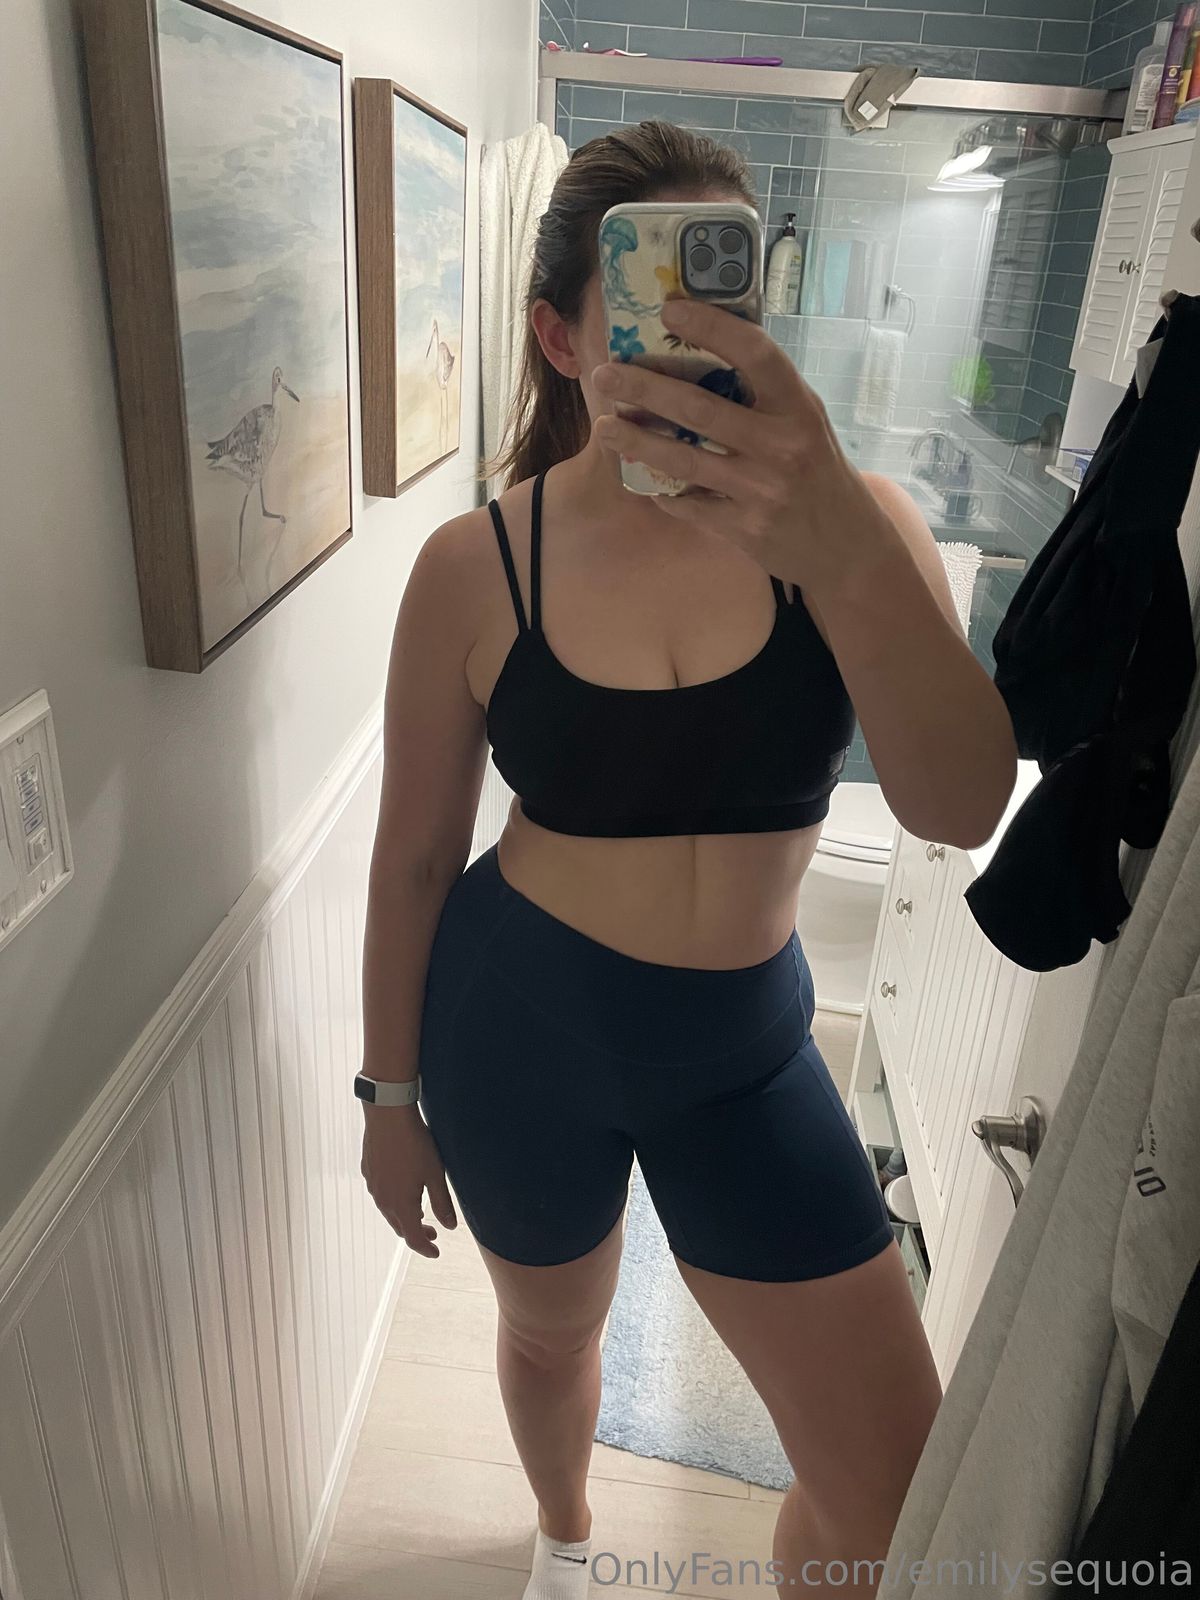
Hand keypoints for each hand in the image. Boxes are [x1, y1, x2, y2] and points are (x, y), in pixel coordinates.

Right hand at [360, 1103, 456, 1258]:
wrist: (387, 1116)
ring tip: (419, 1214)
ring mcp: (373, 1186)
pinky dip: (394, 1201)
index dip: (426, 1248)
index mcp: (401, 1205)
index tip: (436, 1252)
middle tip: (433, 1233)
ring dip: (404, 1217)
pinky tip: (402, 1190)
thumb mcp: (435, 1175)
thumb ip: (442, 1203)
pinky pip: (381, 1195)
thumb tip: (449, 1227)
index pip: (414, 1238)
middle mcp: (383, 1201)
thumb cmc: (414, 1144)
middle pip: (400, 1227)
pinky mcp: (369, 1172)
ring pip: (389, 1212)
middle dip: (417, 1234)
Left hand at [591, 297, 900, 603]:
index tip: (670, 310)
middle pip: (700, 409)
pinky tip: (642, 477)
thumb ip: (764, 393)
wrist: (846, 546)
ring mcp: (762, 490)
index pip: (754, 354)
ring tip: (603, 426)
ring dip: (636, 441)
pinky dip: (662, 491)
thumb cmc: (818, 471)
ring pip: (683, 461)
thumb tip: (702, 348)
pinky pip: (689, 505)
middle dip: (644, 389)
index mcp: (799, 408)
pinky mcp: (745, 529)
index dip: (711, 327)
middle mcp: (781, 446)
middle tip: (605, 374)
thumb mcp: (806, 421)